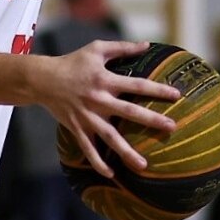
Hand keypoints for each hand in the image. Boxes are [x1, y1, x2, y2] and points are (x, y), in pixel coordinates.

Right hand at [36, 40, 178, 178]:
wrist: (43, 80)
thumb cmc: (73, 62)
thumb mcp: (97, 49)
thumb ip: (123, 48)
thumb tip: (147, 45)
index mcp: (105, 80)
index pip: (137, 85)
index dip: (157, 89)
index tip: (177, 95)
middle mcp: (98, 100)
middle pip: (129, 112)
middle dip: (151, 120)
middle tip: (172, 127)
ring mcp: (87, 117)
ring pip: (110, 137)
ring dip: (126, 151)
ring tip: (144, 165)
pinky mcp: (77, 128)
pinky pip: (88, 148)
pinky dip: (98, 162)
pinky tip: (111, 174)